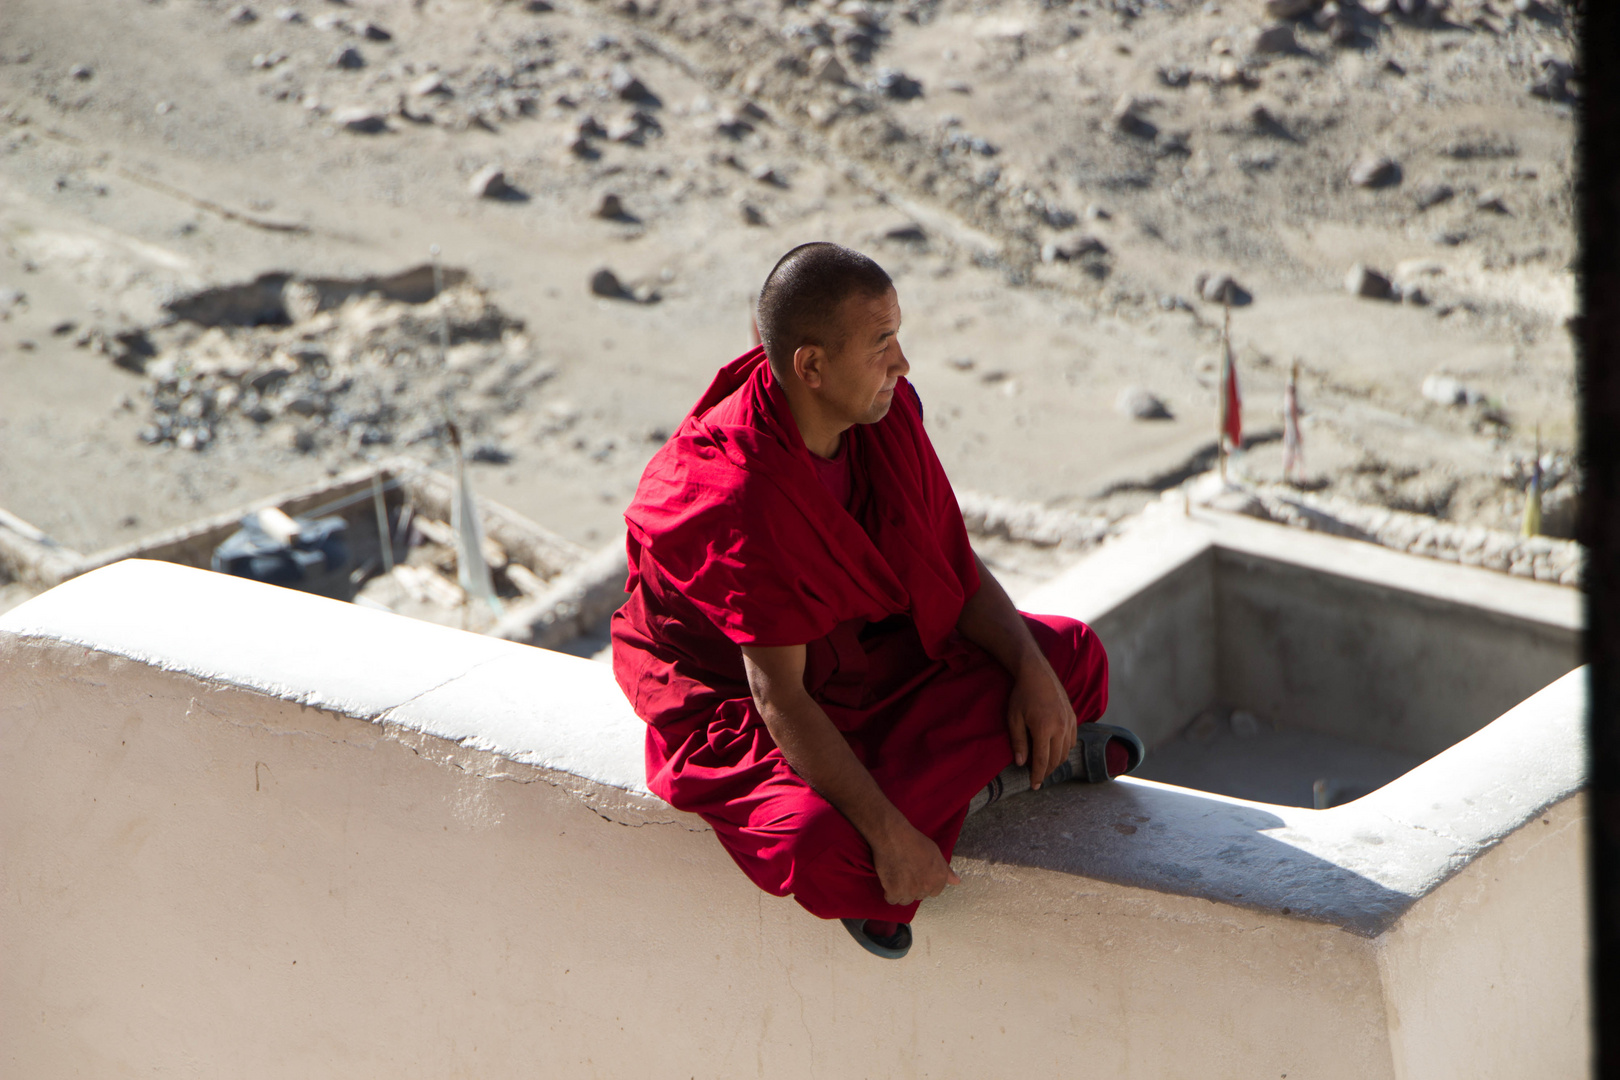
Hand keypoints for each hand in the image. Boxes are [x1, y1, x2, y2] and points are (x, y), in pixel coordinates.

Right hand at [872, 822, 960, 905]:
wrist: (894, 836)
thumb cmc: (914, 841)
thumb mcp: (935, 853)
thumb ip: (946, 871)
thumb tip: (957, 882)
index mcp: (939, 878)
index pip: (933, 892)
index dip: (924, 884)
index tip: (917, 875)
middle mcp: (927, 886)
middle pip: (919, 896)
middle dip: (913, 888)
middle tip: (905, 873)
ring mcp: (911, 890)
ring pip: (905, 900)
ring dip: (901, 892)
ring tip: (896, 877)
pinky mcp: (894, 891)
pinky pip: (892, 900)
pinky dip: (889, 893)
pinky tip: (889, 881)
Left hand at [1006, 657, 1076, 789]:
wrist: (1037, 673)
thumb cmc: (1021, 695)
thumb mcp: (1014, 718)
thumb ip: (1018, 742)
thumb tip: (1021, 763)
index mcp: (1044, 729)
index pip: (1042, 761)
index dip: (1038, 775)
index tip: (1034, 786)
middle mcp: (1060, 728)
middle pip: (1056, 759)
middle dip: (1046, 771)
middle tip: (1037, 777)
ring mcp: (1069, 722)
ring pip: (1066, 752)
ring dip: (1056, 761)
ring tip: (1045, 765)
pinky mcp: (1073, 717)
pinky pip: (1072, 740)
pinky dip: (1064, 749)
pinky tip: (1055, 749)